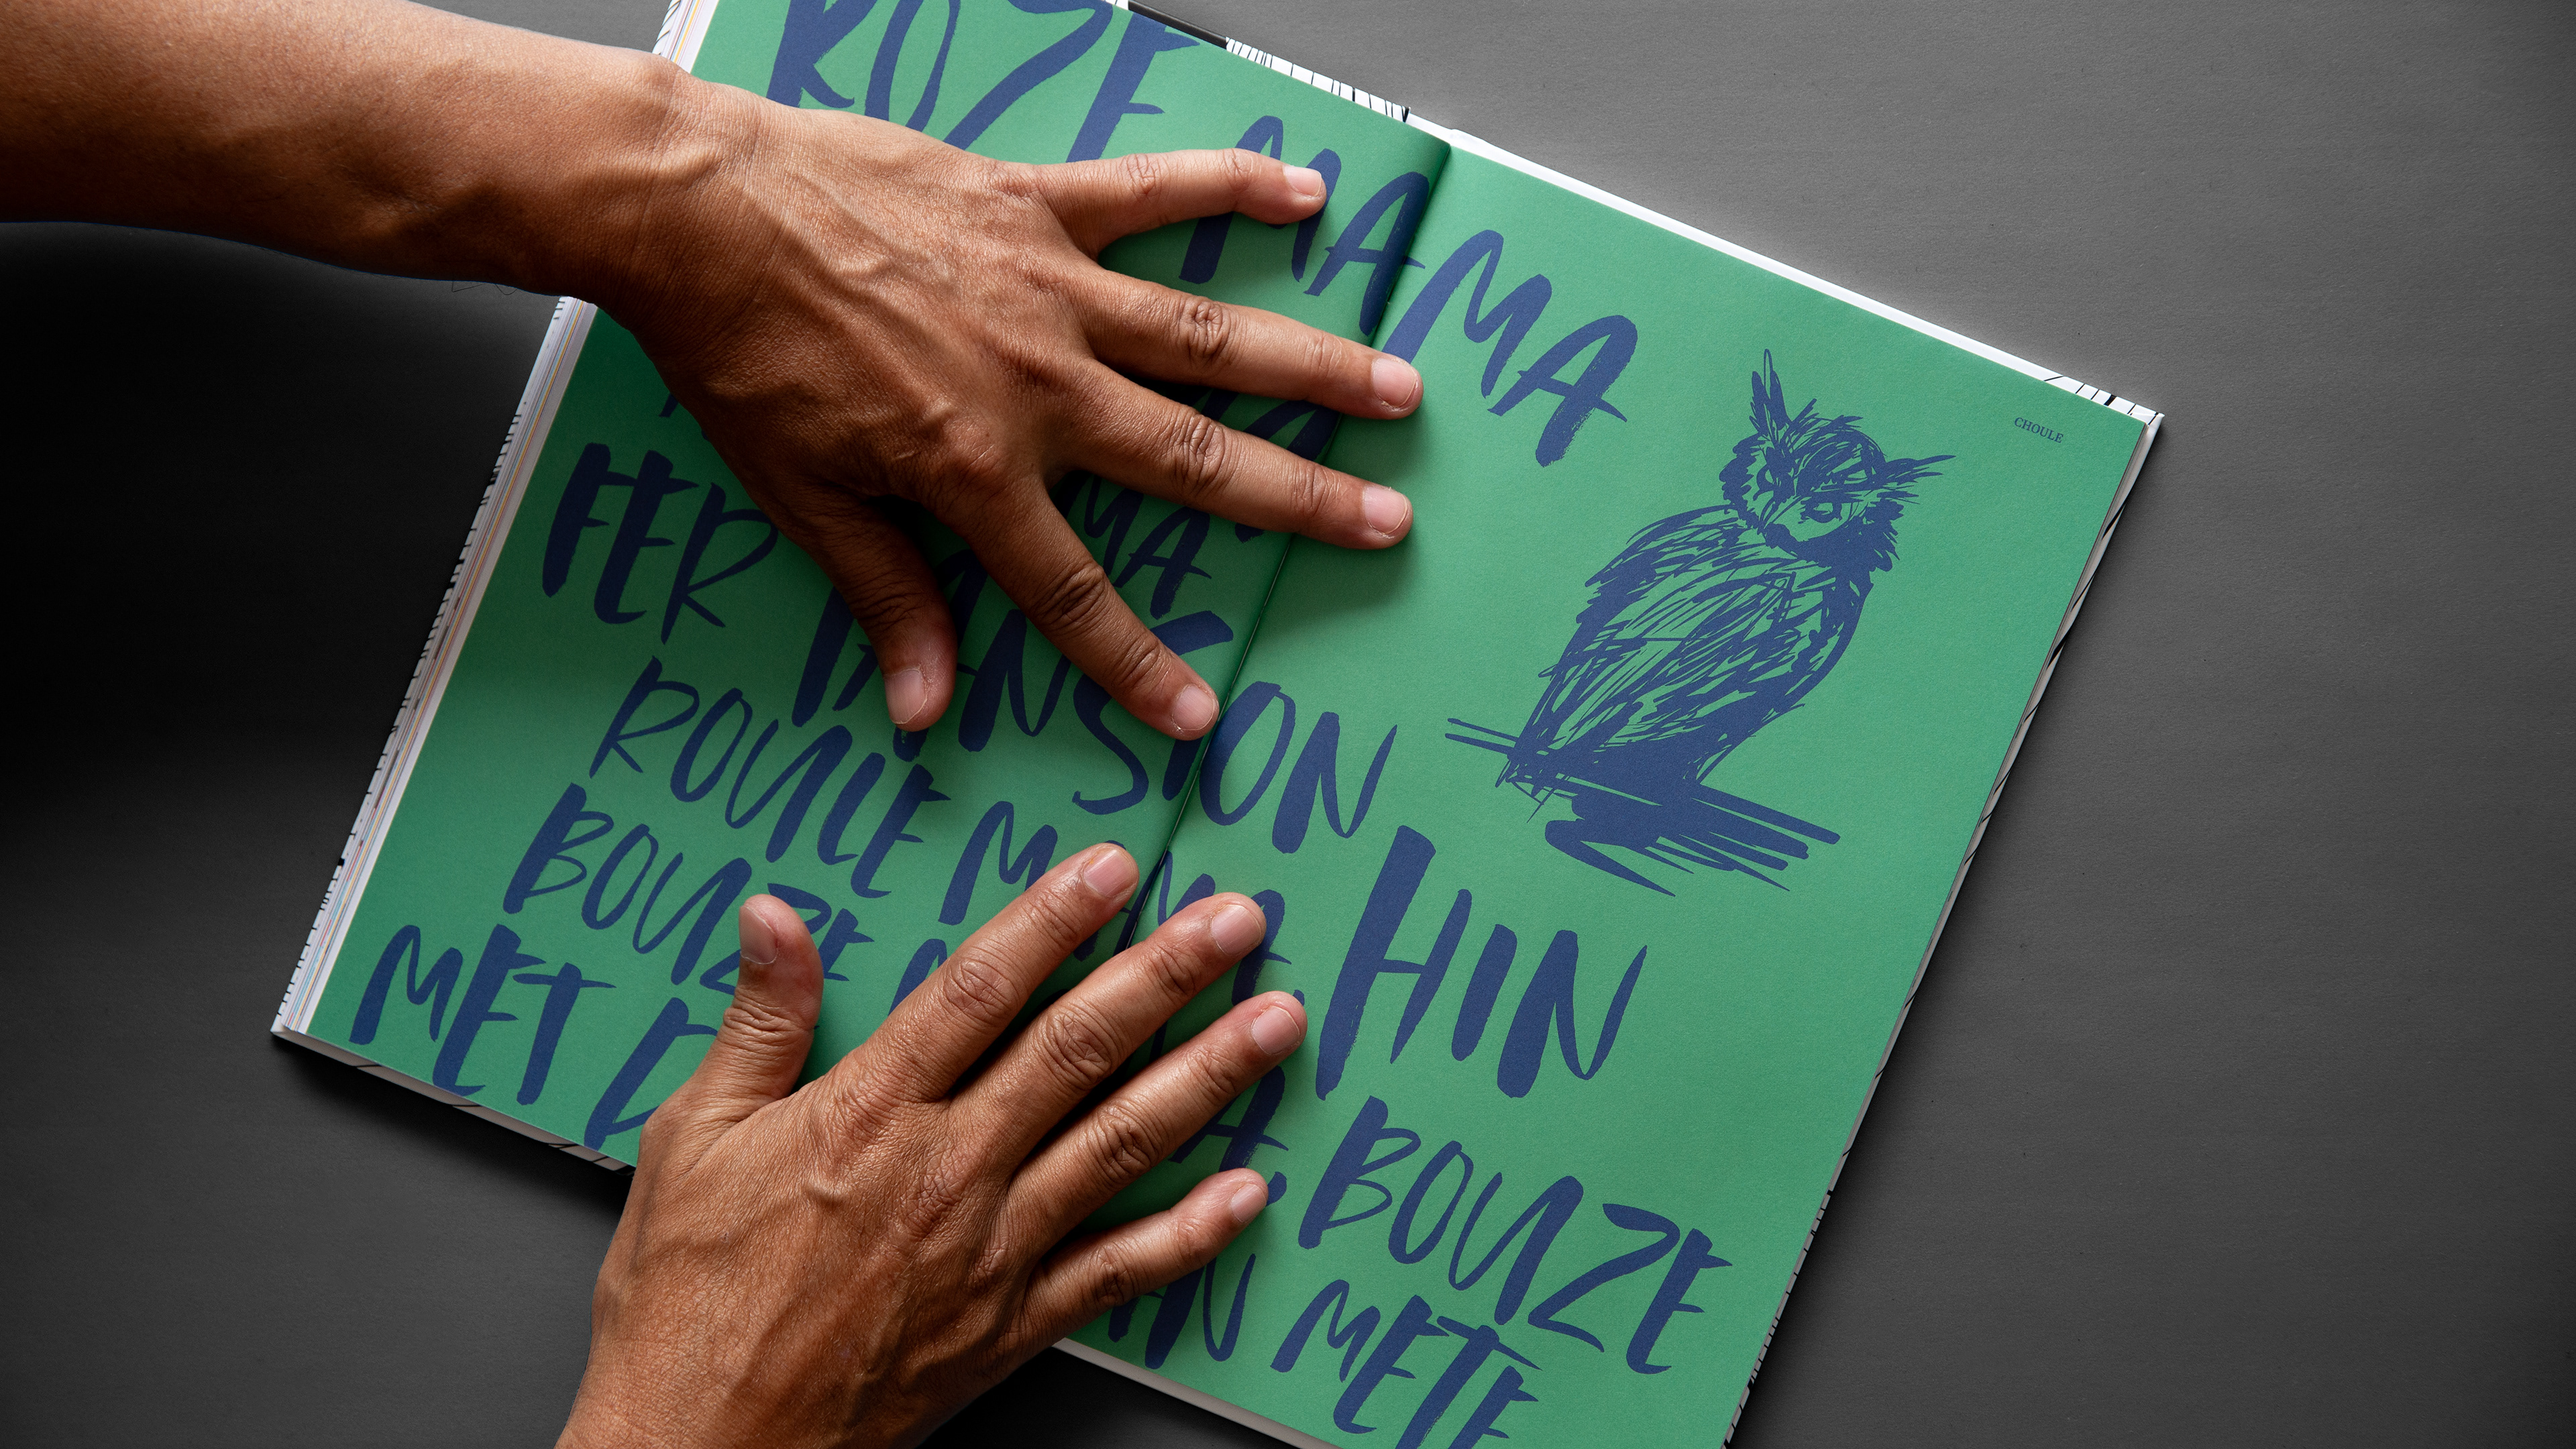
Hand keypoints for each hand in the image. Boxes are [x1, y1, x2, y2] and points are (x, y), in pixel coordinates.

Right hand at [557, 844, 1307, 1448]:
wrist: (700, 1446)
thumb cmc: (688, 1301)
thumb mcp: (692, 1140)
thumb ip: (757, 1023)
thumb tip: (773, 916)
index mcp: (868, 1114)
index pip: (979, 990)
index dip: (1052, 919)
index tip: (1114, 867)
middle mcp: (947, 1171)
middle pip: (1076, 1050)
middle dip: (1167, 975)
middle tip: (1237, 920)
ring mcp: (991, 1250)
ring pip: (1122, 1143)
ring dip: (1209, 1076)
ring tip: (1276, 1022)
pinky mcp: (1013, 1325)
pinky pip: (1122, 1272)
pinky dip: (1194, 1234)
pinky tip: (1250, 1191)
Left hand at [614, 90, 1423, 739]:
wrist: (696, 211)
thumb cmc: (740, 358)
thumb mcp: (804, 501)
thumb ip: (887, 598)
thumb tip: (926, 709)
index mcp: (977, 471)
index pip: (1077, 592)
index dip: (1140, 664)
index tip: (1201, 716)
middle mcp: (1040, 386)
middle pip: (1196, 458)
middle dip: (1301, 501)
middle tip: (1387, 522)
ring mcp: (1049, 287)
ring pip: (1209, 335)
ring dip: (1312, 366)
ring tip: (1398, 390)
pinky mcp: (1033, 204)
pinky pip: (1152, 193)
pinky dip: (1231, 188)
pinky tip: (1305, 196)